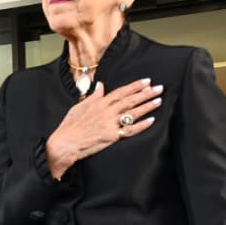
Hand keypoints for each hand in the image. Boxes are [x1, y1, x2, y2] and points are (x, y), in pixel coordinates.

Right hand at [44, 78, 163, 179]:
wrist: (66, 143)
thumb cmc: (70, 126)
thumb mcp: (79, 106)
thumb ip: (93, 96)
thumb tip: (100, 85)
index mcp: (99, 103)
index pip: (121, 92)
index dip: (135, 86)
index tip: (146, 81)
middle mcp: (107, 112)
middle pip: (130, 100)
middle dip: (146, 93)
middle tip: (159, 88)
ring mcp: (110, 124)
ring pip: (133, 113)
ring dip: (147, 106)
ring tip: (158, 100)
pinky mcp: (112, 136)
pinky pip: (130, 130)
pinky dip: (142, 125)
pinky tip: (152, 120)